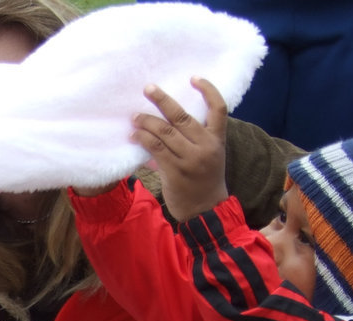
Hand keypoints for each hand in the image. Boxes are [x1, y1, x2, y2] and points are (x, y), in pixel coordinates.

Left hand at [131, 77, 228, 222]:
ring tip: (135, 117)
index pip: (219, 108)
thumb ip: (194, 141)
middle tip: (148, 89)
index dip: (208, 90)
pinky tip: (134, 136)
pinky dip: (143, 139)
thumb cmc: (204, 182)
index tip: (194, 78)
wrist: (205, 211)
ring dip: (146, 121)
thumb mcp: (209, 158)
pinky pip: (155, 148)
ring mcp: (190, 159)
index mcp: (217, 140)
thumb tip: (166, 125)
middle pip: (182, 116)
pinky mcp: (175, 171)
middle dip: (162, 100)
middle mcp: (205, 146)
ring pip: (165, 131)